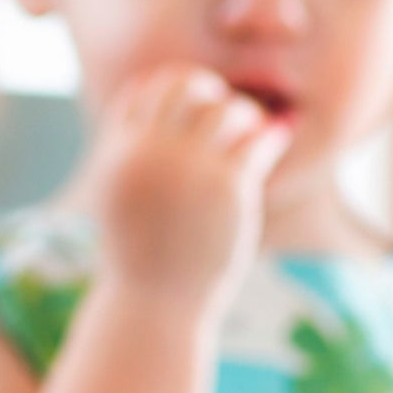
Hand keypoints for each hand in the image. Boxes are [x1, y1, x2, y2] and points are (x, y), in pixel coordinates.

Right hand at [88, 65, 290, 315]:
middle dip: (203, 88)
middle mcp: (147, 153)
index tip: (189, 102)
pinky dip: (269, 134)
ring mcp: (187, 167)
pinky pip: (257, 139)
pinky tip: (275, 140)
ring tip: (251, 129)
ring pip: (224, 108)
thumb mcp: (120, 202)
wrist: (153, 306)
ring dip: (242, 113)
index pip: (141, 92)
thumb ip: (131, 158)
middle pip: (179, 86)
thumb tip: (153, 113)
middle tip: (222, 105)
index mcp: (116, 154)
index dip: (167, 88)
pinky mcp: (226, 186)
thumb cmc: (139, 259)